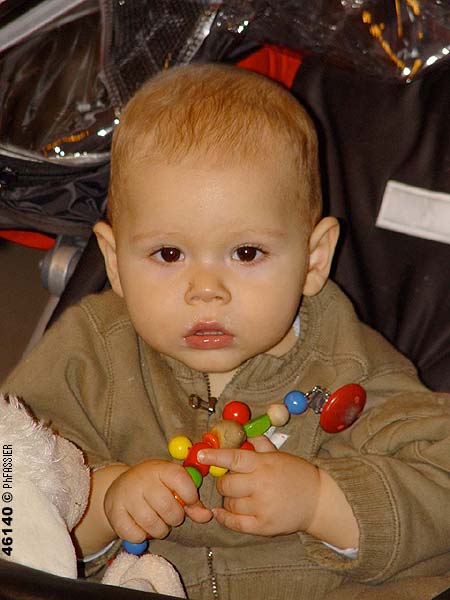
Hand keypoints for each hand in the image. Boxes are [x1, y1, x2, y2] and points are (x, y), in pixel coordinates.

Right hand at [104, 459, 212, 542]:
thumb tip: (207, 515)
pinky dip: (142, 536)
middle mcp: (142, 479)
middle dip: (175, 517)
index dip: (190, 496)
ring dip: (160, 530)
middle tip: (171, 515)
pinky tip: (142, 526)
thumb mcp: (174, 485)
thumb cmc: (155, 486)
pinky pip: (134, 534)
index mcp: (161, 468)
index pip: (181, 480)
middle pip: (168, 507)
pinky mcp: (114, 512)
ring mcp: (127, 495)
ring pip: (152, 524)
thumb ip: (192, 501)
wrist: (120, 486)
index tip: (188, 501)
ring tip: (158, 522)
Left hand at [198, 436, 320, 536]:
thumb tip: (243, 431)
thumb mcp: (279, 455)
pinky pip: (235, 523)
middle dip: (223, 482)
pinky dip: (225, 517)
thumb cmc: (296, 474)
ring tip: (239, 496)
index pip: (233, 458)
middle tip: (229, 481)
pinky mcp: (263, 526)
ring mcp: (261, 507)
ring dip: (229, 499)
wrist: (318, 500)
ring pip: (229, 503)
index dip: (214, 456)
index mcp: (263, 464)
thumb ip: (259, 444)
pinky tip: (221, 512)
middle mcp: (260, 485)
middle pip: (226, 484)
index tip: (200, 454)